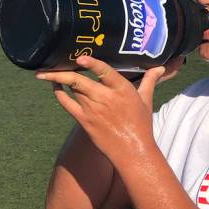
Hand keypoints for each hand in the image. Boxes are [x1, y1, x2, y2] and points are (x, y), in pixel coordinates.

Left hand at [35, 56, 183, 162]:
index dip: (91, 63)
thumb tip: (159, 67)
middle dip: (62, 71)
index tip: (79, 58)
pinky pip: (67, 104)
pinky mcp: (84, 120)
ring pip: (72, 89)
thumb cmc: (141, 124)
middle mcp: (105, 98)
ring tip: (48, 71)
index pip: (104, 71)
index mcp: (122, 89)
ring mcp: (93, 110)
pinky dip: (58, 93)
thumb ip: (149, 81)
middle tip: (51, 61)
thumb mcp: (146, 100)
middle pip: (79, 80)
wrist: (133, 150)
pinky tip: (53, 85)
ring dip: (59, 79)